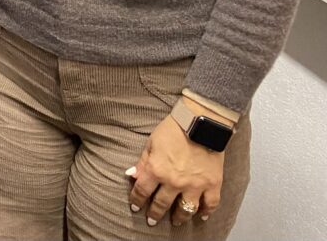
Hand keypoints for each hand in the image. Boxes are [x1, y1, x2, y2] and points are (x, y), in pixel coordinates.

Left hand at [127, 101, 228, 226]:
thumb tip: (132, 176)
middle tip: (151, 220)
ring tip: (175, 222)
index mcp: (156, 170)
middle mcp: (174, 182)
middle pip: (162, 204)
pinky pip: (210, 204)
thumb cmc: (173, 129)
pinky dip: (207, 212)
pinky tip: (202, 216)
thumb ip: (143, 162)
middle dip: (154, 214)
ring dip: (179, 218)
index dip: (137, 200)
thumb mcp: (151, 143)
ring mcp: (194, 185)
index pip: (142, 191)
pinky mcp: (212, 184)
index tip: (135, 207)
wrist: (200, 123)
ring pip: (185, 210)